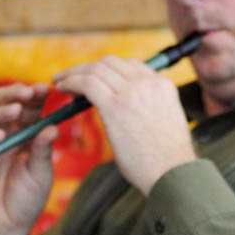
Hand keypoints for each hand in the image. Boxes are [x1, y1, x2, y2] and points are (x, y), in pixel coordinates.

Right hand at [0, 83, 56, 234]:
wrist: (4, 229)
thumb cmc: (25, 200)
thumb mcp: (41, 174)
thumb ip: (43, 151)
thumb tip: (53, 127)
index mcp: (24, 135)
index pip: (28, 108)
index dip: (35, 97)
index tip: (48, 88)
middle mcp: (3, 136)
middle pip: (2, 106)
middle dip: (14, 95)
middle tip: (28, 92)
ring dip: (0, 112)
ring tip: (15, 110)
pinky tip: (0, 136)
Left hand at [52, 55, 195, 193]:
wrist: (173, 172)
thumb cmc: (167, 157)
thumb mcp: (164, 119)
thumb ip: (148, 106)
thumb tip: (124, 108)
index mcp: (163, 85)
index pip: (131, 65)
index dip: (107, 70)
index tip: (94, 79)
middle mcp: (148, 83)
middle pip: (110, 62)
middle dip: (87, 68)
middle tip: (72, 78)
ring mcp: (133, 92)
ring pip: (95, 69)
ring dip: (74, 73)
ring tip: (60, 82)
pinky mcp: (115, 106)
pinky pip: (87, 83)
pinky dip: (70, 81)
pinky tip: (61, 88)